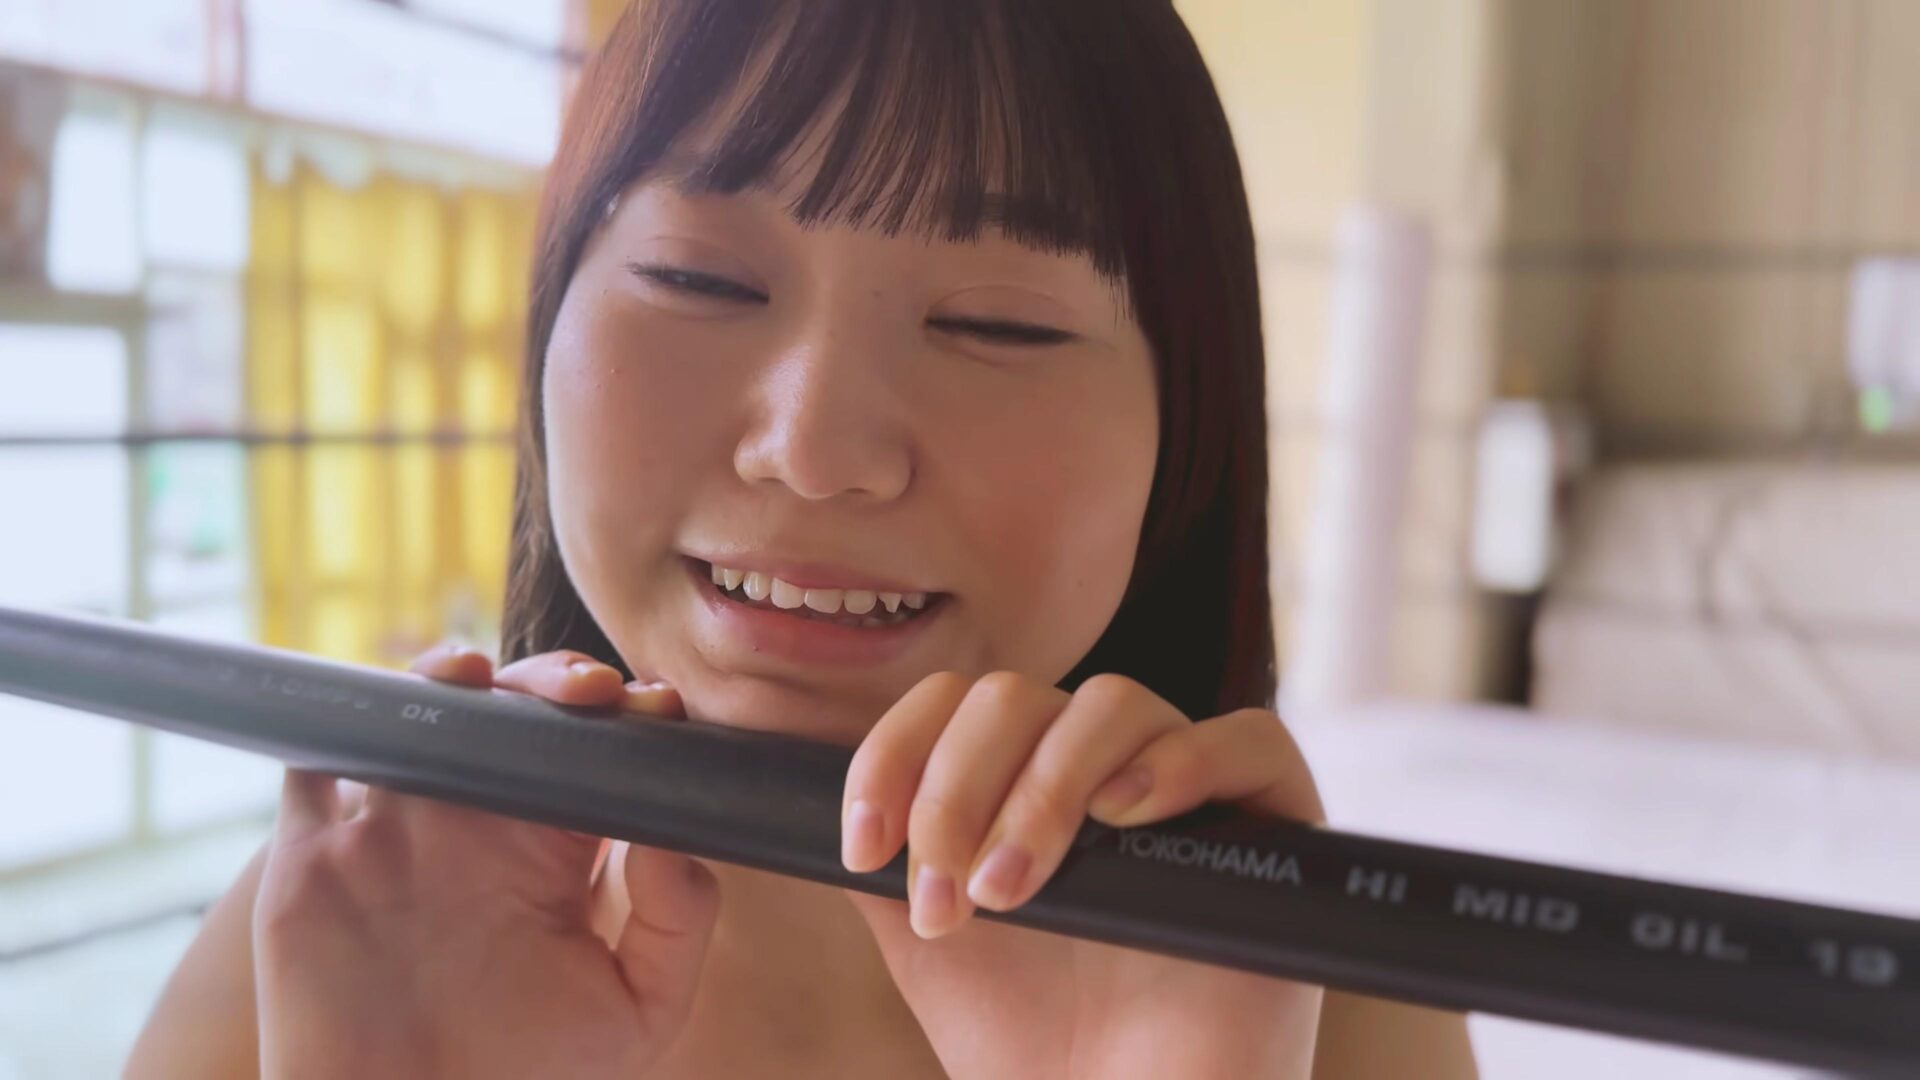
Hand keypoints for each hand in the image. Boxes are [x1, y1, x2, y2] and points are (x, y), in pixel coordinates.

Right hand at [251, 646, 718, 1078]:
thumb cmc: (526, 1079)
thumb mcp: (637, 1015)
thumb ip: (678, 925)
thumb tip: (672, 834)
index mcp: (553, 849)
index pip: (594, 751)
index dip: (627, 714)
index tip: (657, 710)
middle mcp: (476, 825)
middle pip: (517, 713)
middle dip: (556, 680)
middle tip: (593, 693)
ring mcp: (393, 830)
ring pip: (421, 715)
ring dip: (455, 675)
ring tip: (489, 679)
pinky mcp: (314, 855)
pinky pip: (318, 759)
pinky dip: (348, 720)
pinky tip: (398, 716)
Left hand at [839, 672, 1325, 1079]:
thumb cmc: (1035, 1053)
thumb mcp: (929, 941)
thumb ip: (891, 851)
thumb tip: (816, 780)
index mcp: (1025, 786)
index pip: (958, 705)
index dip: (897, 752)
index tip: (862, 847)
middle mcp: (1105, 776)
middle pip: (1021, 697)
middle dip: (957, 788)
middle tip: (943, 898)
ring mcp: (1193, 798)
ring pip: (1116, 703)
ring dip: (1043, 787)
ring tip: (1013, 890)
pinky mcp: (1279, 830)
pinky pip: (1252, 739)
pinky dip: (1185, 758)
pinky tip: (1125, 816)